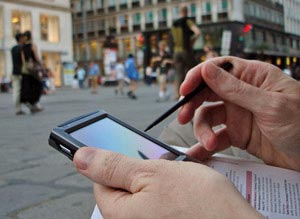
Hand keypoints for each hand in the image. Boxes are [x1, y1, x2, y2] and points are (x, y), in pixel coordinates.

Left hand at [74, 147, 262, 218]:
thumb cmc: (200, 202)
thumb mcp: (152, 173)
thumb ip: (113, 166)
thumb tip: (80, 158)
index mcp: (119, 214)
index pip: (100, 182)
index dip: (116, 162)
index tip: (130, 152)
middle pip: (123, 187)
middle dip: (141, 170)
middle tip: (161, 165)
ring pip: (143, 192)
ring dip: (157, 177)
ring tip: (178, 177)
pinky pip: (157, 201)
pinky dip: (167, 188)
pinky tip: (183, 186)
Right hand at [178, 56, 299, 170]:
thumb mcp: (270, 105)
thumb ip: (236, 89)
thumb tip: (206, 70)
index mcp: (252, 77)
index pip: (218, 68)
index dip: (198, 76)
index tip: (184, 90)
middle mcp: (242, 94)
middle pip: (207, 93)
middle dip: (192, 105)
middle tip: (183, 118)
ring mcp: (238, 114)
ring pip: (208, 117)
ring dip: (202, 130)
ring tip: (209, 144)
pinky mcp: (237, 134)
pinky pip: (215, 137)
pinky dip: (205, 145)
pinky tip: (199, 154)